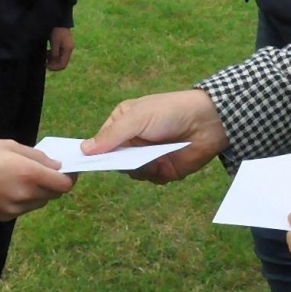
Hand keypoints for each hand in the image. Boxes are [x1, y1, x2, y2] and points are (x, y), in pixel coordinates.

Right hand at [0, 139, 73, 219]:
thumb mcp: (7, 145)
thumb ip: (36, 156)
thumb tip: (55, 166)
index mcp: (28, 174)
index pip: (64, 184)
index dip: (69, 176)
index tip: (66, 168)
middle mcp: (25, 195)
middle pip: (53, 194)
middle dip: (54, 182)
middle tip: (45, 170)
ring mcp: (14, 209)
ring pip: (39, 202)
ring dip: (40, 191)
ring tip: (24, 176)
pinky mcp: (3, 217)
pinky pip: (24, 208)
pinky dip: (25, 198)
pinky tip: (10, 186)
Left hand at [46, 27, 73, 71]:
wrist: (60, 21)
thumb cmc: (57, 31)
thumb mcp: (54, 42)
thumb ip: (54, 53)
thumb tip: (52, 61)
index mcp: (68, 50)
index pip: (63, 65)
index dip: (54, 67)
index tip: (46, 65)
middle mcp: (69, 50)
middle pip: (62, 63)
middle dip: (53, 64)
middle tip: (44, 62)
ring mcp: (67, 48)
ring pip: (60, 59)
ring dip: (52, 59)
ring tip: (45, 55)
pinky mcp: (64, 46)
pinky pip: (59, 54)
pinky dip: (53, 55)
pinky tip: (48, 51)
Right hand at [82, 89, 226, 183]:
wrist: (207, 122)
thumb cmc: (168, 112)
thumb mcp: (136, 118)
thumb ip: (111, 135)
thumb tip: (83, 149)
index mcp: (123, 122)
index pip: (101, 141)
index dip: (95, 152)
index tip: (86, 162)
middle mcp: (133, 140)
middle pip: (114, 160)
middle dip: (119, 163)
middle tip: (126, 160)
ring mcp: (147, 156)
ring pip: (131, 173)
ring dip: (139, 168)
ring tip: (152, 159)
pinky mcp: (163, 169)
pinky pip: (150, 180)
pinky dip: (155, 175)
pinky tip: (164, 164)